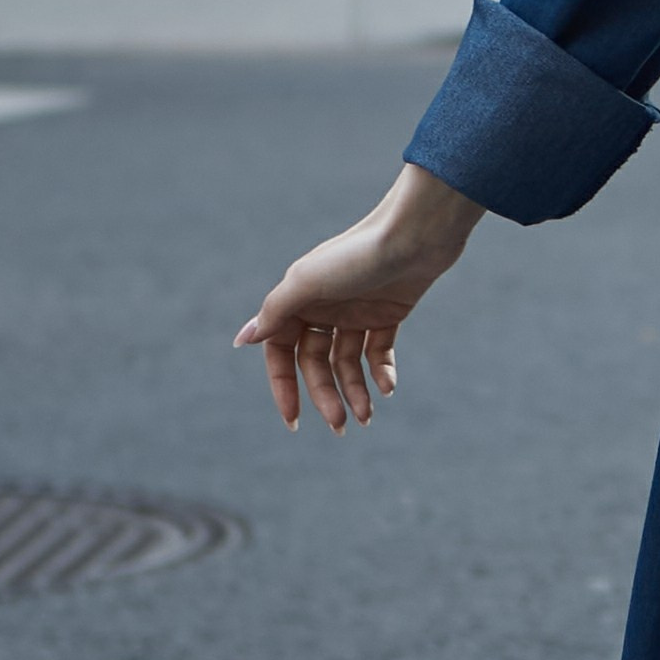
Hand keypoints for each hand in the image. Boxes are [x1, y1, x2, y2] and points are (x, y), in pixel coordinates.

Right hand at [234, 164, 483, 434]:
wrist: (417, 234)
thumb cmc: (358, 253)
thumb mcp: (309, 282)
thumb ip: (275, 312)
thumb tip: (242, 340)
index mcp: (300, 299)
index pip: (282, 352)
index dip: (284, 385)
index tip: (294, 420)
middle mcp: (324, 306)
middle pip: (317, 364)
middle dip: (326, 396)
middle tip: (341, 425)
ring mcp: (356, 311)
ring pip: (347, 363)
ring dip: (355, 391)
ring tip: (366, 416)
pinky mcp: (388, 313)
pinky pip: (378, 352)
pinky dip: (382, 372)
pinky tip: (388, 387)